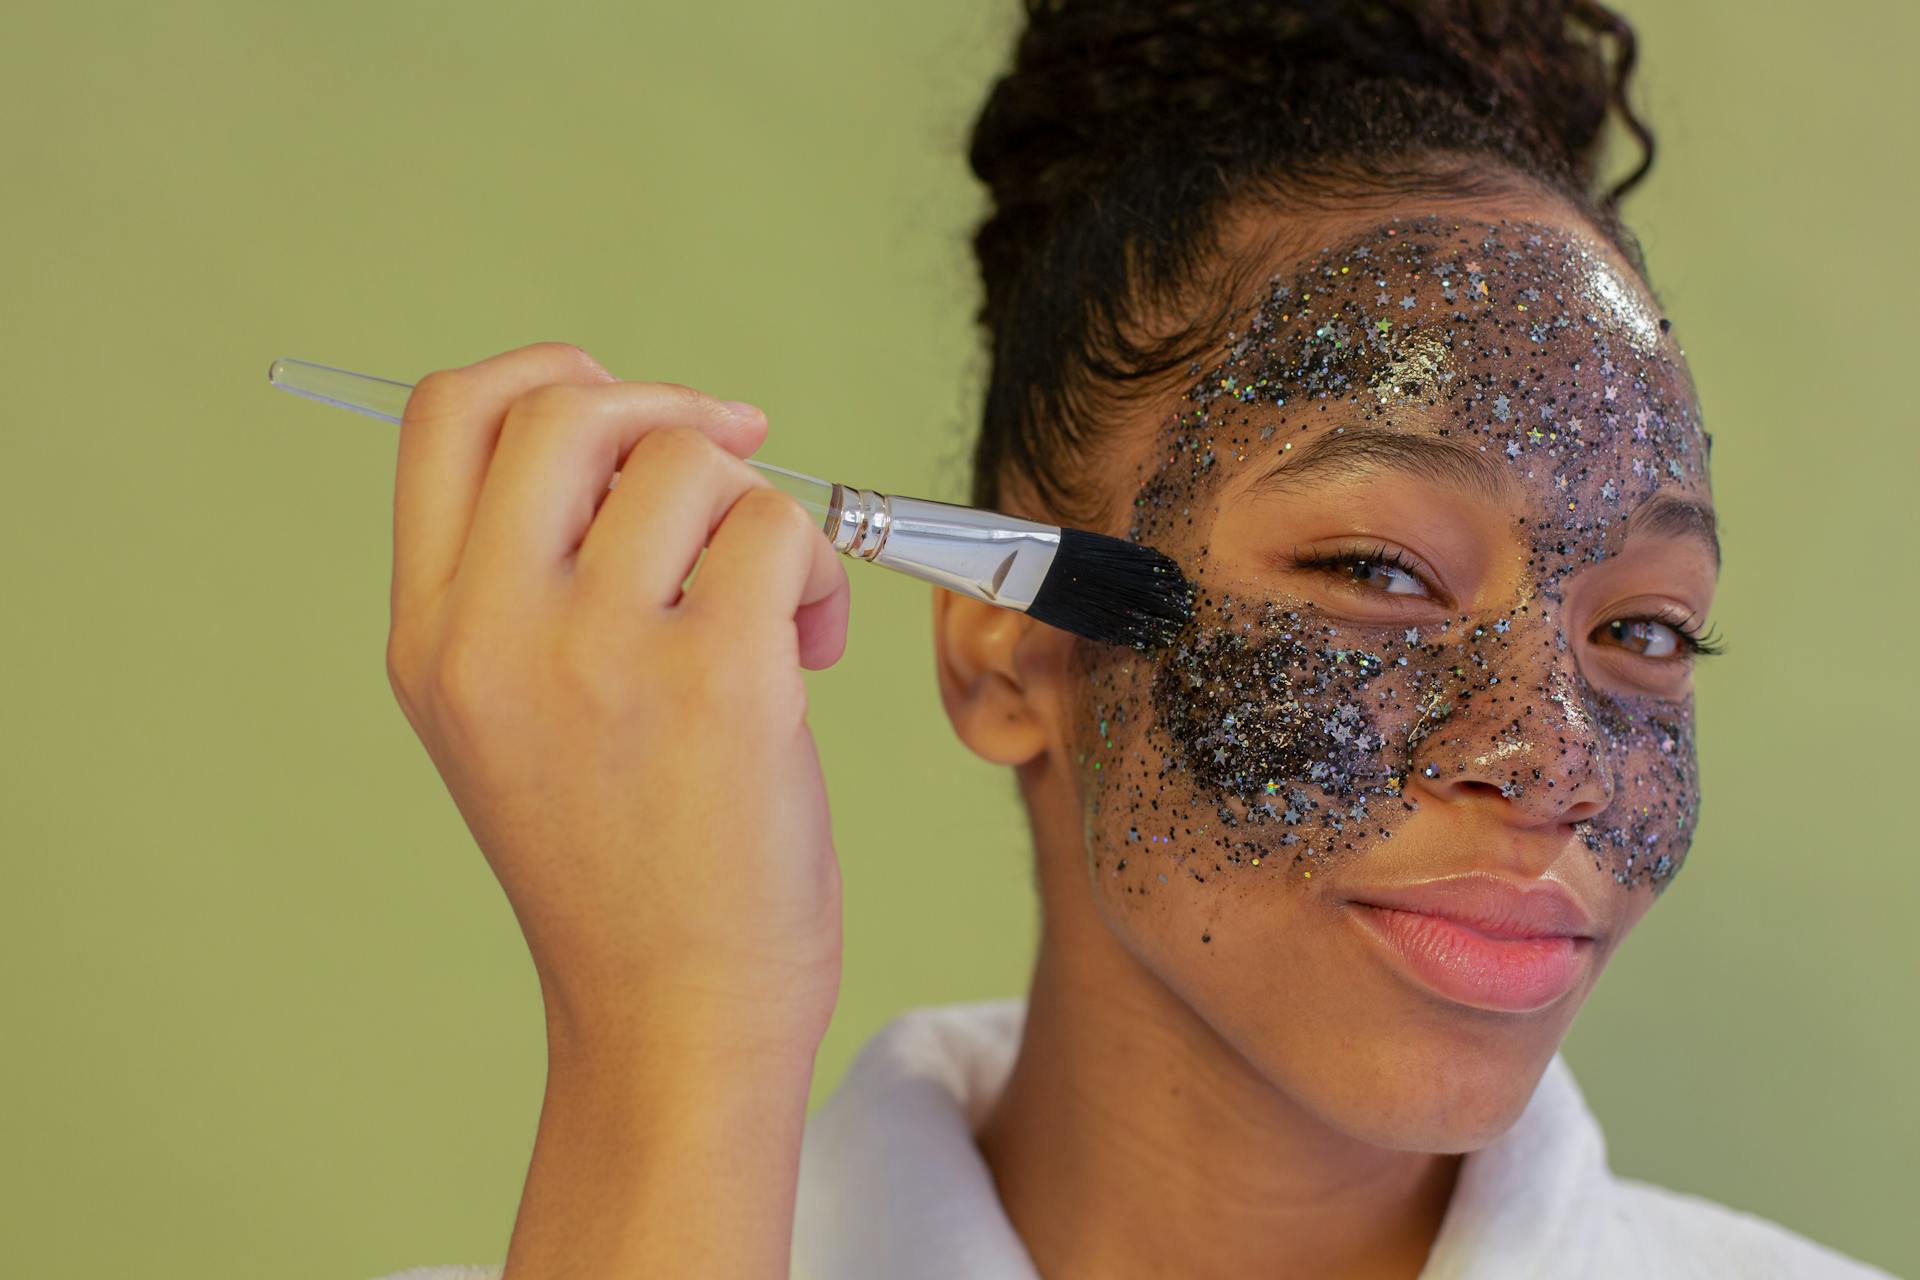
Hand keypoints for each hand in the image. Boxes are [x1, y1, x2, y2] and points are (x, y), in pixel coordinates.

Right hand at [383, 342, 849, 1055]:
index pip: (446, 417)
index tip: (631, 407)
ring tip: (781, 605)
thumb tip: (653, 437)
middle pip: (566, 407)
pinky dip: (817, 565)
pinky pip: (779, 527)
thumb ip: (538, 581)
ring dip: (762, 510)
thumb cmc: (624, 866)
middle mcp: (492, 635)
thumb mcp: (517, 722)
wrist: (673, 1016)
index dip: (548, 374)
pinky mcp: (718, 679)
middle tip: (735, 472)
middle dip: (670, 414)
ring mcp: (598, 654)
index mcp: (432, 638)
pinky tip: (815, 644)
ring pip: (692, 460)